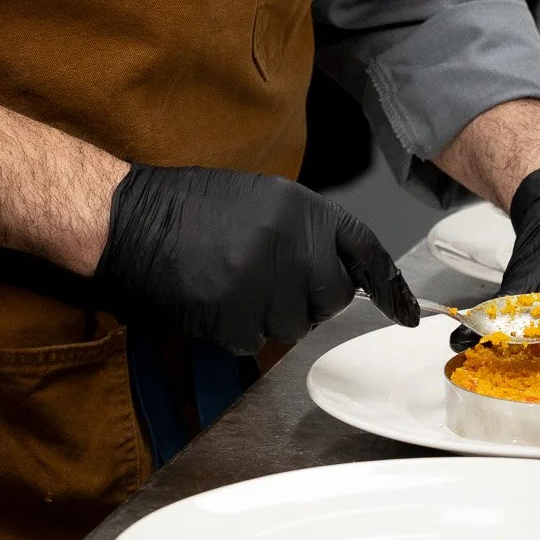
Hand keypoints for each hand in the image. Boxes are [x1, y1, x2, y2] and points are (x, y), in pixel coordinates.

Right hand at [96, 164, 419, 354]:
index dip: (387, 285)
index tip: (405, 313)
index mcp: (299, 207)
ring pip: (294, 324)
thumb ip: (305, 232)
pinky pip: (254, 338)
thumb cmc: (192, 208)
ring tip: (233, 283)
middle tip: (269, 283)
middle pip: (331, 297)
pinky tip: (214, 298)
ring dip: (268, 315)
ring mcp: (261, 276)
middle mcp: (288, 239)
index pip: (362, 248)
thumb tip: (337, 271)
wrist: (133, 217)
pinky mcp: (232, 310)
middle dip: (308, 300)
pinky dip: (236, 328)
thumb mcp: (261, 201)